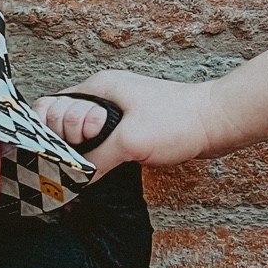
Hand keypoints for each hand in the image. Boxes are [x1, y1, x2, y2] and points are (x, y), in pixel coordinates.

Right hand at [32, 71, 218, 175]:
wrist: (216, 123)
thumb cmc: (178, 121)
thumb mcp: (130, 142)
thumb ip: (95, 160)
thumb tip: (71, 180)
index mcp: (97, 87)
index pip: (51, 105)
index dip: (57, 127)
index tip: (76, 141)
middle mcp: (102, 96)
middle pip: (61, 119)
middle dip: (67, 139)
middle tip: (88, 149)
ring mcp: (114, 111)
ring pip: (79, 133)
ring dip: (81, 150)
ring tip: (96, 160)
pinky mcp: (126, 127)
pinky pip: (97, 140)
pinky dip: (94, 154)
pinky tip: (100, 167)